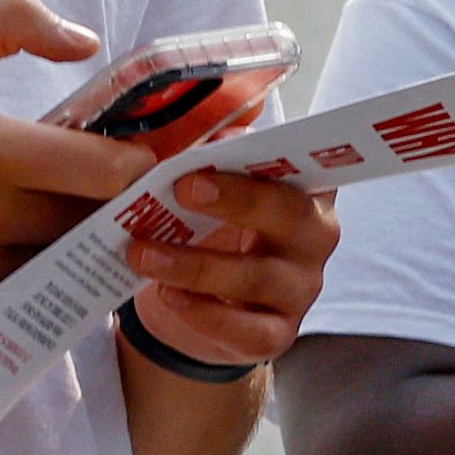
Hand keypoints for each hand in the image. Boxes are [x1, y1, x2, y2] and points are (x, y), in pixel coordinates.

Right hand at [0, 0, 154, 333]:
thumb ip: (12, 22)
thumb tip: (88, 41)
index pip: (103, 170)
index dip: (138, 168)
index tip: (140, 160)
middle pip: (90, 225)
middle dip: (111, 211)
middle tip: (113, 197)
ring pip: (60, 271)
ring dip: (75, 254)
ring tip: (68, 228)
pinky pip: (21, 311)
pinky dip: (36, 293)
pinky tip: (31, 266)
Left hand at [122, 166, 342, 377]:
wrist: (203, 303)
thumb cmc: (210, 228)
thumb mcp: (206, 185)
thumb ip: (209, 152)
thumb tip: (202, 122)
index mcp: (303, 187)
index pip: (304, 163)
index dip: (264, 156)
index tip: (213, 149)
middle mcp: (313, 236)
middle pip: (291, 214)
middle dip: (238, 200)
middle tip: (180, 189)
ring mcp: (299, 288)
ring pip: (259, 277)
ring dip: (196, 264)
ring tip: (140, 254)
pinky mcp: (276, 333)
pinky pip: (248, 330)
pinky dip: (205, 315)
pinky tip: (168, 296)